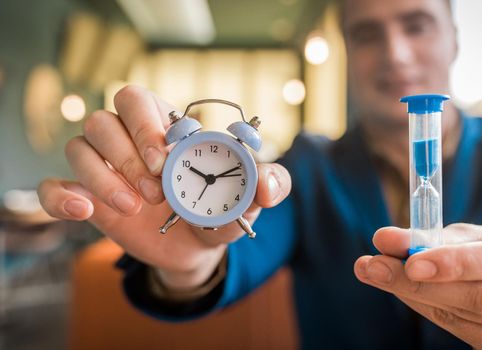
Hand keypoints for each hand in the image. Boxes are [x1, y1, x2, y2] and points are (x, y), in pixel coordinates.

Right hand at [37, 85, 291, 289]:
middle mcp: (129, 140)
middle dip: (126, 151)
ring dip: (103, 176)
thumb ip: (268, 184)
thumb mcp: (248, 198)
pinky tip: (83, 209)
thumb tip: (268, 186)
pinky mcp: (88, 196)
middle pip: (103, 118)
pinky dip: (60, 195)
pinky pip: (54, 185)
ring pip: (78, 146)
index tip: (165, 160)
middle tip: (155, 186)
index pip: (138, 100)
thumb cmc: (219, 211)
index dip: (146, 124)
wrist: (195, 248)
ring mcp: (105, 167)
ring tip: (137, 207)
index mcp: (165, 128)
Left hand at [354, 224, 481, 348]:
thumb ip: (434, 238)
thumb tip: (383, 239)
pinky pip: (466, 335)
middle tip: (372, 267)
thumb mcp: (479, 239)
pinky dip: (430, 310)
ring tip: (376, 272)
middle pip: (481, 299)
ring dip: (416, 297)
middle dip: (420, 283)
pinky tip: (405, 291)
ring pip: (467, 321)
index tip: (412, 263)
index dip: (456, 263)